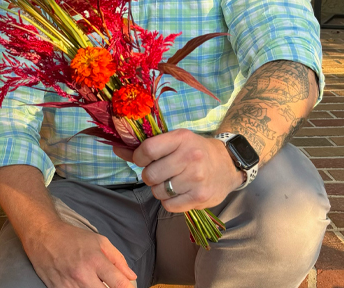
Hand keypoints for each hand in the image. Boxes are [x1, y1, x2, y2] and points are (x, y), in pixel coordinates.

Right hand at [22, 218, 136, 287]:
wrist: (44, 236)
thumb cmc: (73, 237)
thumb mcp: (99, 241)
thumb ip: (117, 259)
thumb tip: (131, 277)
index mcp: (95, 260)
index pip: (118, 283)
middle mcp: (83, 275)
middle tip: (112, 286)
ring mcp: (69, 286)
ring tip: (98, 283)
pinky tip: (86, 285)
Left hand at [114, 129, 244, 211]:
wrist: (227, 164)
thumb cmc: (195, 150)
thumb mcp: (174, 140)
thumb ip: (146, 146)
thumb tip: (116, 148)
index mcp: (181, 138)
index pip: (148, 149)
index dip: (138, 157)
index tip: (143, 158)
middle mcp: (190, 157)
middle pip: (150, 174)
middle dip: (149, 175)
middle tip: (160, 172)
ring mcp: (195, 179)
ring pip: (158, 192)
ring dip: (159, 189)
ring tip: (172, 181)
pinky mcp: (199, 198)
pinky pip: (168, 206)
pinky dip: (169, 201)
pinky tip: (179, 191)